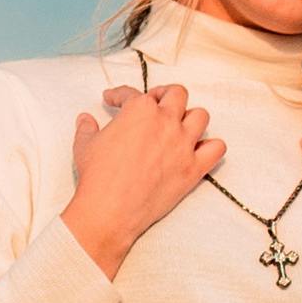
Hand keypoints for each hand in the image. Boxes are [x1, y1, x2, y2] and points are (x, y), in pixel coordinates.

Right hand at [63, 83, 221, 278]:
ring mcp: (183, 144)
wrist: (110, 209)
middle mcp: (166, 121)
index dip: (120, 95)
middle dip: (164, 95)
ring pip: (201, 116)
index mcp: (140, 110)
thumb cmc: (97, 176)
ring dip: (190, 117)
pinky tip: (199, 150)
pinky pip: (217, 149)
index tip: (114, 100)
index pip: (132, 93)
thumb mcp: (84, 145)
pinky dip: (211, 146)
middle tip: (155, 103)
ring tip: (179, 125)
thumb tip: (85, 119)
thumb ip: (86, 128)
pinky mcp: (193, 168)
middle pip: (177, 94)